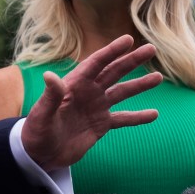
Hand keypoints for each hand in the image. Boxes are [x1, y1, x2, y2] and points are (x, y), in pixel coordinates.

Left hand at [21, 35, 161, 170]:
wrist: (40, 154)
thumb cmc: (36, 130)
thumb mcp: (42, 113)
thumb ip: (51, 96)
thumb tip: (50, 75)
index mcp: (74, 84)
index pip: (96, 64)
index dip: (111, 51)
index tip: (128, 40)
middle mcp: (87, 92)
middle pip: (113, 72)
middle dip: (131, 60)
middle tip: (151, 48)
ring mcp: (95, 107)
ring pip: (121, 92)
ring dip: (139, 85)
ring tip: (158, 77)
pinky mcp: (100, 125)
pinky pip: (123, 119)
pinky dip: (138, 117)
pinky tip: (154, 114)